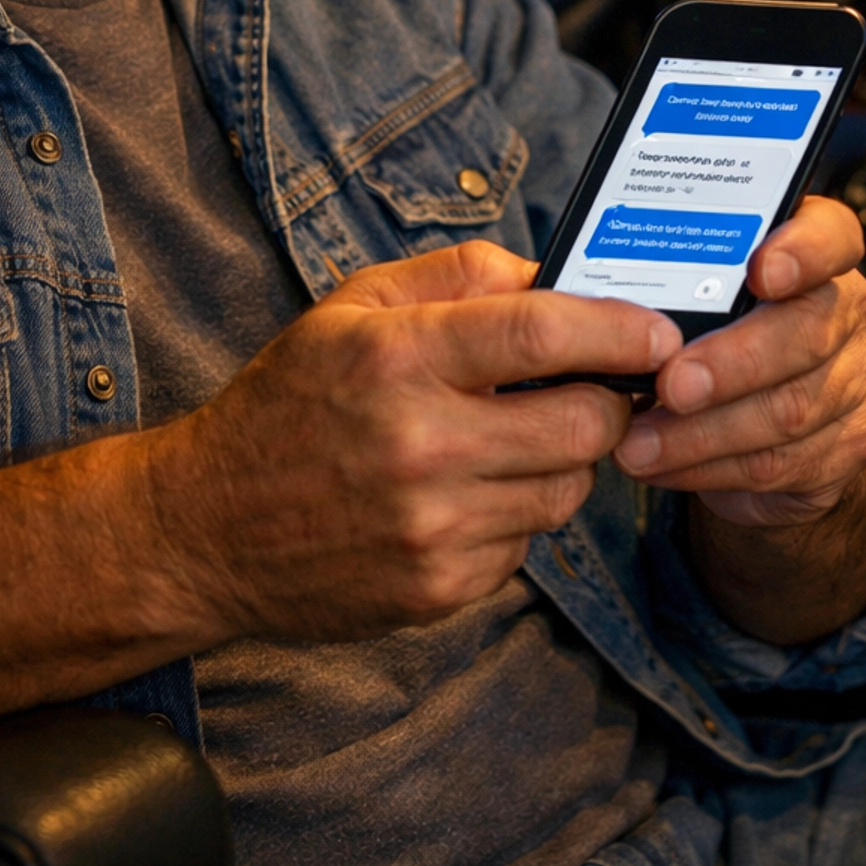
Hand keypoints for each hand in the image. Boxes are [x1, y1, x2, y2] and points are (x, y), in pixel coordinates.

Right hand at [160, 241, 680, 642]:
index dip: (623, 331)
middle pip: (584, 425)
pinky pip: (525, 545)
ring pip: (565, 490)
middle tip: (593, 389)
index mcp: (397, 354)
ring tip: (504, 440)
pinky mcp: (436, 589)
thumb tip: (557, 277)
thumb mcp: (353, 306)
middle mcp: (419, 442)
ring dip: (559, 462)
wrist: (205, 526)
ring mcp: (430, 526)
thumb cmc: (288, 401)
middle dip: (607, 402)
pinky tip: (462, 496)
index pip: (546, 335)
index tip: (660, 333)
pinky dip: (513, 516)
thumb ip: (460, 277)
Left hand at [615, 195, 865, 527]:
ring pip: (789, 409)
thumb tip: (599, 307)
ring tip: (638, 441)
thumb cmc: (712, 332)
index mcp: (813, 253)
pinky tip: (661, 465)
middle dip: (732, 361)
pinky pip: (778, 463)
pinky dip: (708, 468)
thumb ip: (674, 287)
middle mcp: (842, 311)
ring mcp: (852, 381)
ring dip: (702, 431)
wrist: (766, 419)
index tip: (761, 270)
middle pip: (807, 330)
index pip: (832, 234)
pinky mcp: (845, 446)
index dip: (804, 250)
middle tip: (671, 384)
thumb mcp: (697, 293)